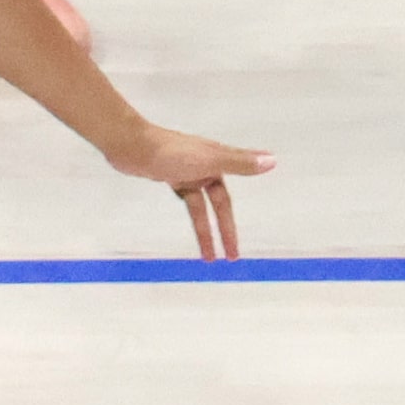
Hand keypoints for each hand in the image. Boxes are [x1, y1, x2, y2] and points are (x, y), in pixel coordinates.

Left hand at [102, 124, 273, 262]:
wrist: (132, 146)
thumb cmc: (171, 152)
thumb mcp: (209, 159)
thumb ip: (239, 163)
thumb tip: (272, 161)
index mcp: (217, 163)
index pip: (230, 196)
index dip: (234, 218)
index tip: (247, 226)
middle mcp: (205, 168)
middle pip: (217, 207)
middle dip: (222, 232)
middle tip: (229, 258)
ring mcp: (186, 172)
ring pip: (199, 207)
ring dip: (203, 229)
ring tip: (207, 256)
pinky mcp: (168, 174)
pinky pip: (185, 198)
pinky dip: (191, 210)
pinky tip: (195, 219)